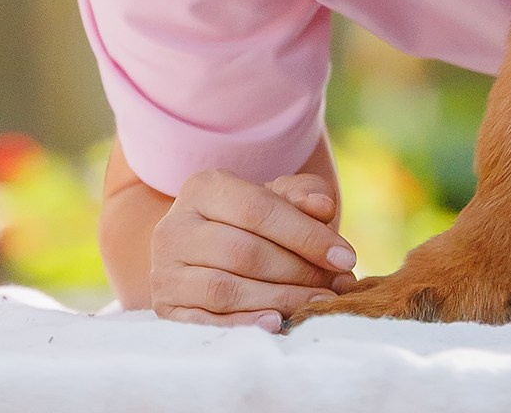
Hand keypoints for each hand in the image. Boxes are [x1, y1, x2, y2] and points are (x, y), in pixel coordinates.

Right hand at [149, 169, 358, 329]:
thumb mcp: (276, 199)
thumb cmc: (249, 222)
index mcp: (203, 188)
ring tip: (316, 304)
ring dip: (279, 300)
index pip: (259, 210)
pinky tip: (276, 322)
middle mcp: (175, 227)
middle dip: (298, 272)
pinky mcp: (164, 310)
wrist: (203, 251)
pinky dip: (243, 323)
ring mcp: (164, 271)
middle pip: (245, 252)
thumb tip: (323, 209)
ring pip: (226, 289)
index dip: (306, 235)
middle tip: (336, 286)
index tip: (345, 257)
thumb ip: (304, 195)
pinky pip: (206, 321)